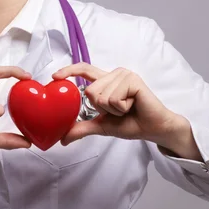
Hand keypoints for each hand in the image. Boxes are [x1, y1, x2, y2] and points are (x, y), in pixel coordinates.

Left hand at [52, 63, 200, 159]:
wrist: (153, 128)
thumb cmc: (131, 124)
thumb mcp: (101, 126)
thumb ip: (82, 128)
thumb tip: (62, 139)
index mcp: (106, 81)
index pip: (84, 70)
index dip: (69, 71)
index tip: (54, 77)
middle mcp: (114, 74)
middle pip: (89, 90)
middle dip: (102, 108)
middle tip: (120, 110)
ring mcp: (124, 75)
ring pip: (100, 95)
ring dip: (113, 109)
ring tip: (127, 108)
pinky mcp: (132, 80)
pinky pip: (113, 98)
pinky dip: (121, 108)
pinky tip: (133, 105)